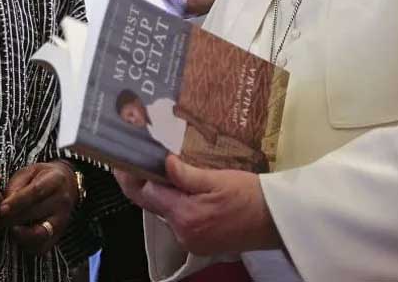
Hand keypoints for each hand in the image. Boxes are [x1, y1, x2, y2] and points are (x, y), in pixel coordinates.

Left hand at [0, 161, 78, 253]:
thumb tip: (4, 206)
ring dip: (20, 234)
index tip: (2, 209)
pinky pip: (42, 247)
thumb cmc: (41, 178)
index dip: (17, 202)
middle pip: (36, 213)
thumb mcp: (29, 173)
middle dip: (13, 218)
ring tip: (8, 228)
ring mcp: (62, 220)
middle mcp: (62, 201)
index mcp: (56, 180)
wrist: (66, 185)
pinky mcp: (58, 235)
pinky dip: (27, 245)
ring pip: (40, 233)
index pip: (36, 192)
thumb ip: (15, 186)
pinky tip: (18, 236)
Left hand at [128, 155, 280, 254]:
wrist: (276, 221)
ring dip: (163, 192)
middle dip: (146, 181)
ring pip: (165, 211)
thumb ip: (186, 174)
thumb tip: (162, 162)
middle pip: (153, 203)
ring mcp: (190, 241)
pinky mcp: (199, 243)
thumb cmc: (250, 195)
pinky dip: (177, 203)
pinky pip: (179, 220)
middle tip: (140, 156)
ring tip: (163, 166)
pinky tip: (183, 187)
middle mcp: (182, 232)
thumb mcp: (218, 178)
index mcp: (184, 215)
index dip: (130, 176)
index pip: (145, 194)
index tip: (121, 160)